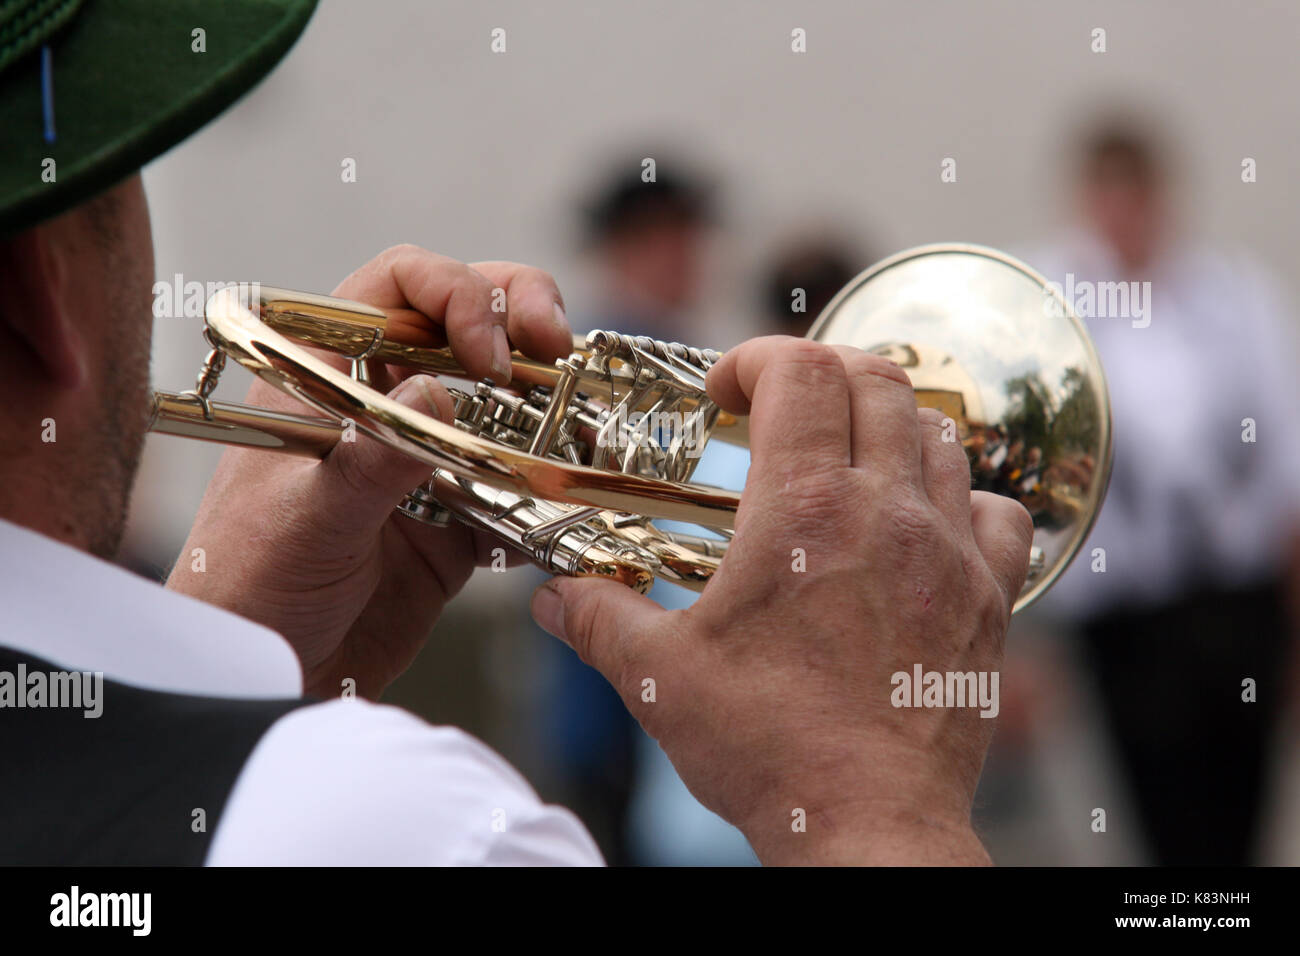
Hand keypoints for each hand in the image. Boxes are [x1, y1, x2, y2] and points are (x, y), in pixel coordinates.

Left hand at [167, 245, 571, 698]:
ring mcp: (425, 457)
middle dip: (521, 318)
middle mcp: (381, 402)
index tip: (488, 354)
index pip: (397, 287)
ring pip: (501, 396)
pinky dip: (551, 484)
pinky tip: (569, 496)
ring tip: (582, 421)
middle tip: (559, 348)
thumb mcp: (305, 520)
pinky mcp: (458, 517)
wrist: (269, 676)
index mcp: (326, 374)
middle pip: (463, 321)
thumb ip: (370, 460)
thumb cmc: (250, 586)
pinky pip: (518, 482)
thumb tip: (436, 391)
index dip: (455, 295)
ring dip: (549, 401)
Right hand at [529, 337, 1032, 864]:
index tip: (726, 393)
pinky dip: (961, 496)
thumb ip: (598, 620)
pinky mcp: (989, 598)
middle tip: (780, 411)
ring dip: (884, 426)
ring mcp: (947, 551)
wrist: (866, 823)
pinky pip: (998, 511)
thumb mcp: (660, 678)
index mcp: (800, 510)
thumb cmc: (768, 748)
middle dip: (819, 375)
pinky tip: (924, 525)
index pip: (798, 371)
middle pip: (874, 378)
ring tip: (843, 462)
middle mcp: (885, 511)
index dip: (756, 359)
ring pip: (937, 433)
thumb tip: (553, 599)